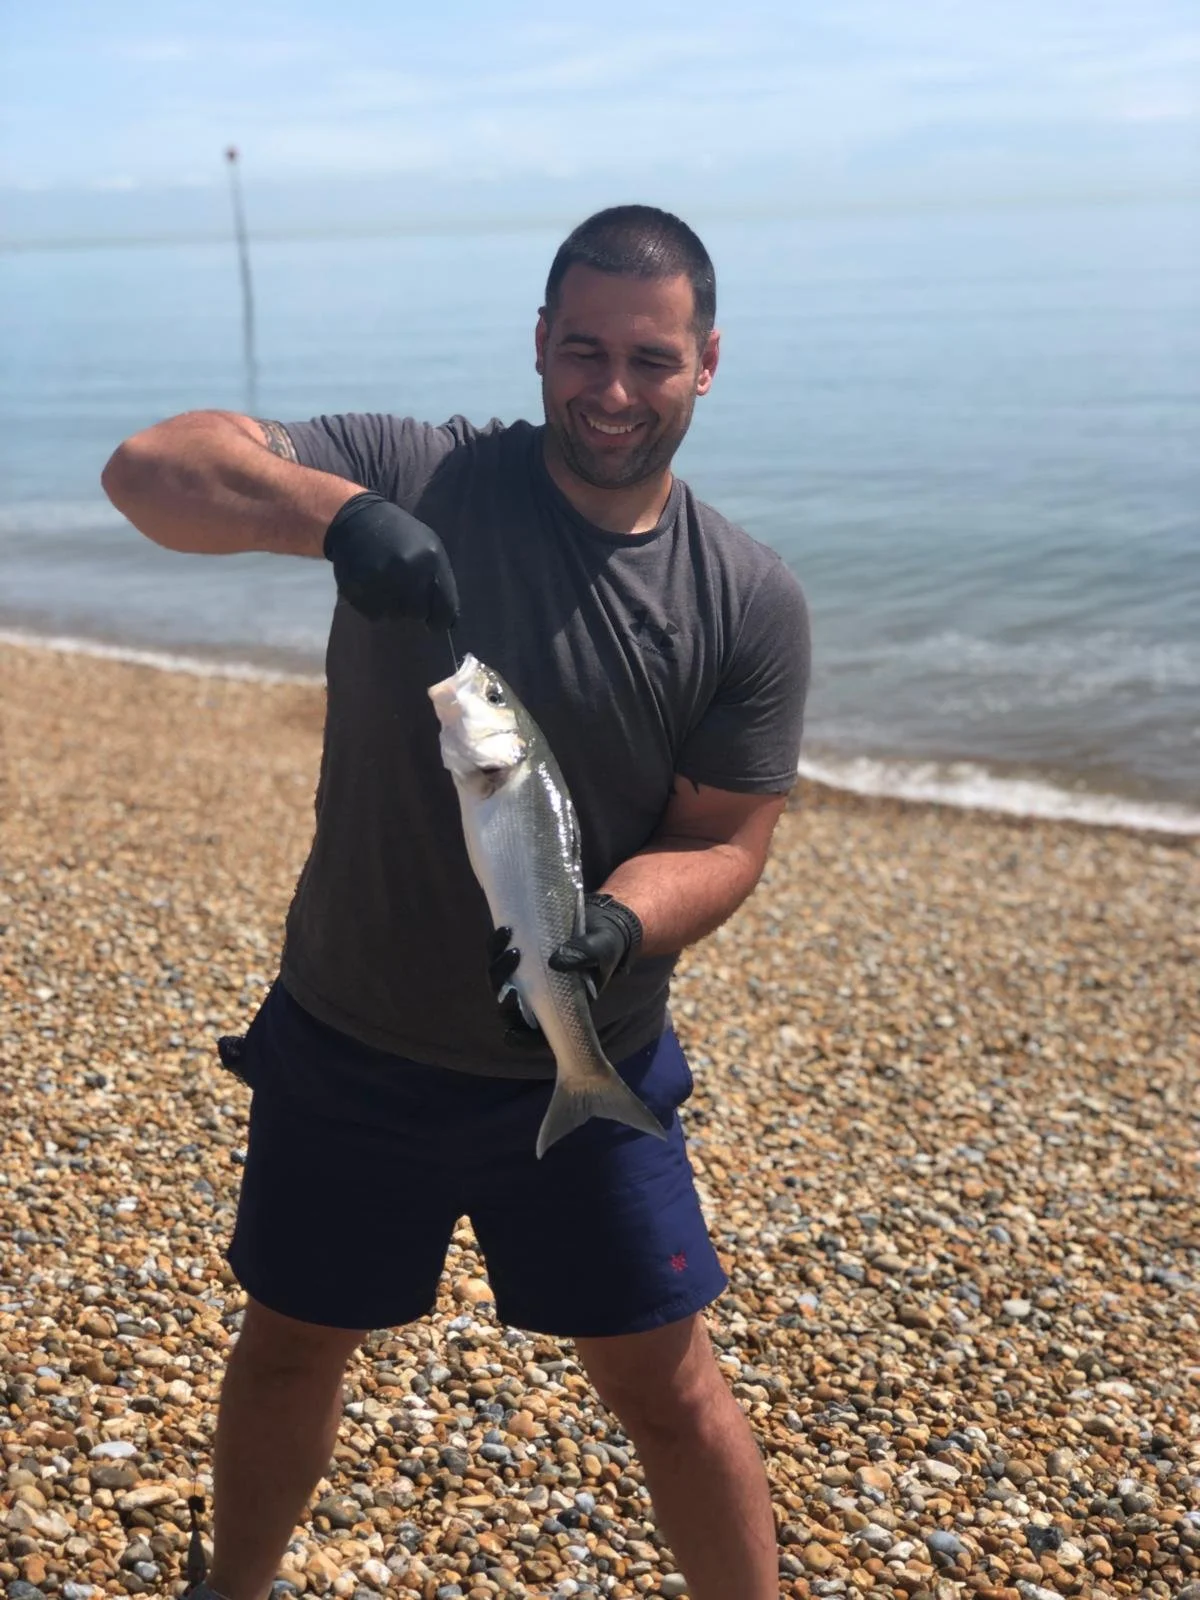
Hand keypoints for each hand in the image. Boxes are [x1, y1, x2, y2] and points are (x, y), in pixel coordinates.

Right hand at [323, 491, 458, 627]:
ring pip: (395, 616)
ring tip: (386, 583)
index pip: (444, 607)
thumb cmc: (401, 535)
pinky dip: (375, 606)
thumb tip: (450, 621)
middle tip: (404, 590)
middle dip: (413, 607)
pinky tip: (372, 585)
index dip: (441, 621)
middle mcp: (408, 571)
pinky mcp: (359, 589)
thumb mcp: (429, 547)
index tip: (435, 625)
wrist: (358, 518)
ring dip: (393, 606)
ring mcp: (382, 581)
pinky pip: (374, 615)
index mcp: (431, 559)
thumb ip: (441, 581)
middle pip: (418, 614)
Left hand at [486, 894, 642, 1048]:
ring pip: (499, 983)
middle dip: (505, 1001)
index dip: (521, 1039)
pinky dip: (497, 945)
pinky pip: (498, 955)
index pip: (536, 1035)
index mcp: (560, 1008)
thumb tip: (556, 961)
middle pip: (510, 1010)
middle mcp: (538, 996)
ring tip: (511, 947)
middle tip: (514, 988)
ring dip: (498, 969)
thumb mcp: (603, 951)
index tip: (511, 1033)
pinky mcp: (518, 955)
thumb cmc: (605, 946)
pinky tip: (506, 930)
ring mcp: (525, 976)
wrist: (597, 923)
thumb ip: (586, 955)